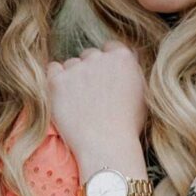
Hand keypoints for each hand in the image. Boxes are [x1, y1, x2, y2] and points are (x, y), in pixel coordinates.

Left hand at [44, 44, 148, 170]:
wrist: (107, 146)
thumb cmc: (127, 126)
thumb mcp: (142, 94)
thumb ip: (133, 71)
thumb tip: (129, 56)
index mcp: (123, 57)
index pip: (111, 48)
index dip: (107, 65)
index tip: (105, 80)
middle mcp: (99, 58)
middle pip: (90, 55)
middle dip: (90, 71)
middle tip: (92, 96)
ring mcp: (76, 68)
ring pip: (71, 65)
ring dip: (73, 78)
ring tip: (79, 104)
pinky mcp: (57, 81)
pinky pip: (52, 70)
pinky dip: (56, 80)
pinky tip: (62, 96)